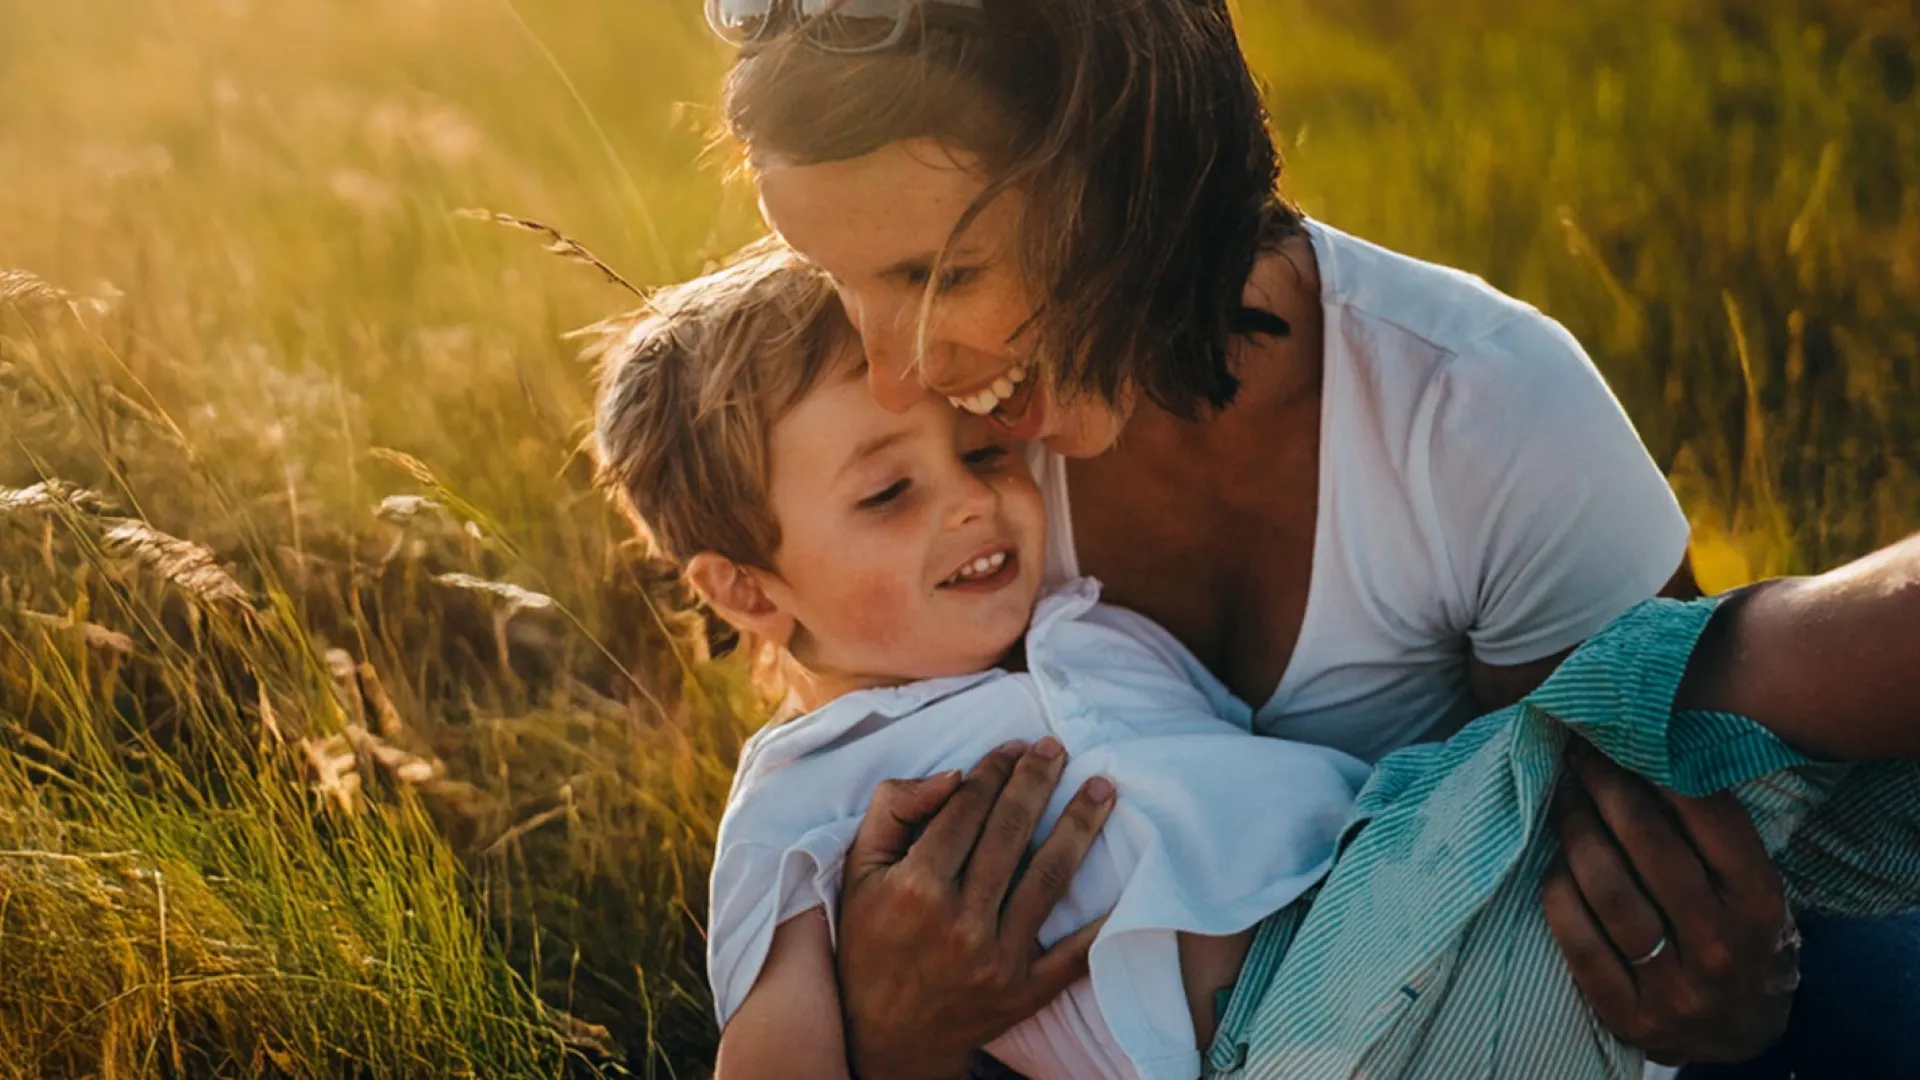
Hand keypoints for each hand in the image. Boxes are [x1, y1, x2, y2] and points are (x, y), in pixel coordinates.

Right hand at [836, 739, 1116, 1079]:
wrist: (882, 1037)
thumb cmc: (869, 942)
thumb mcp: (858, 872)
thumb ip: (893, 810)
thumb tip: (953, 775)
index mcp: (916, 887)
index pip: (966, 810)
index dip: (993, 771)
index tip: (1013, 748)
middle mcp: (959, 920)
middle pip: (1011, 833)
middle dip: (1037, 782)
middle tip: (1057, 748)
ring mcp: (997, 958)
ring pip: (1048, 878)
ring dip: (1080, 827)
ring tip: (1103, 789)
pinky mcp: (1024, 991)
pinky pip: (1075, 953)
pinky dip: (1104, 920)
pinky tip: (1129, 883)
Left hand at [1542, 740, 1795, 1064]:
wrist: (1738, 1036)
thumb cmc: (1736, 937)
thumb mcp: (1747, 889)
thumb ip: (1711, 835)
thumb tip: (1650, 749)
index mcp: (1760, 906)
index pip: (1712, 822)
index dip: (1661, 770)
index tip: (1624, 735)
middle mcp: (1722, 947)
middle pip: (1651, 849)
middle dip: (1608, 789)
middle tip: (1579, 755)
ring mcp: (1674, 988)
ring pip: (1609, 891)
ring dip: (1576, 832)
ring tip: (1562, 799)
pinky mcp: (1628, 1014)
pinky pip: (1577, 939)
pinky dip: (1558, 892)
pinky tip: (1554, 863)